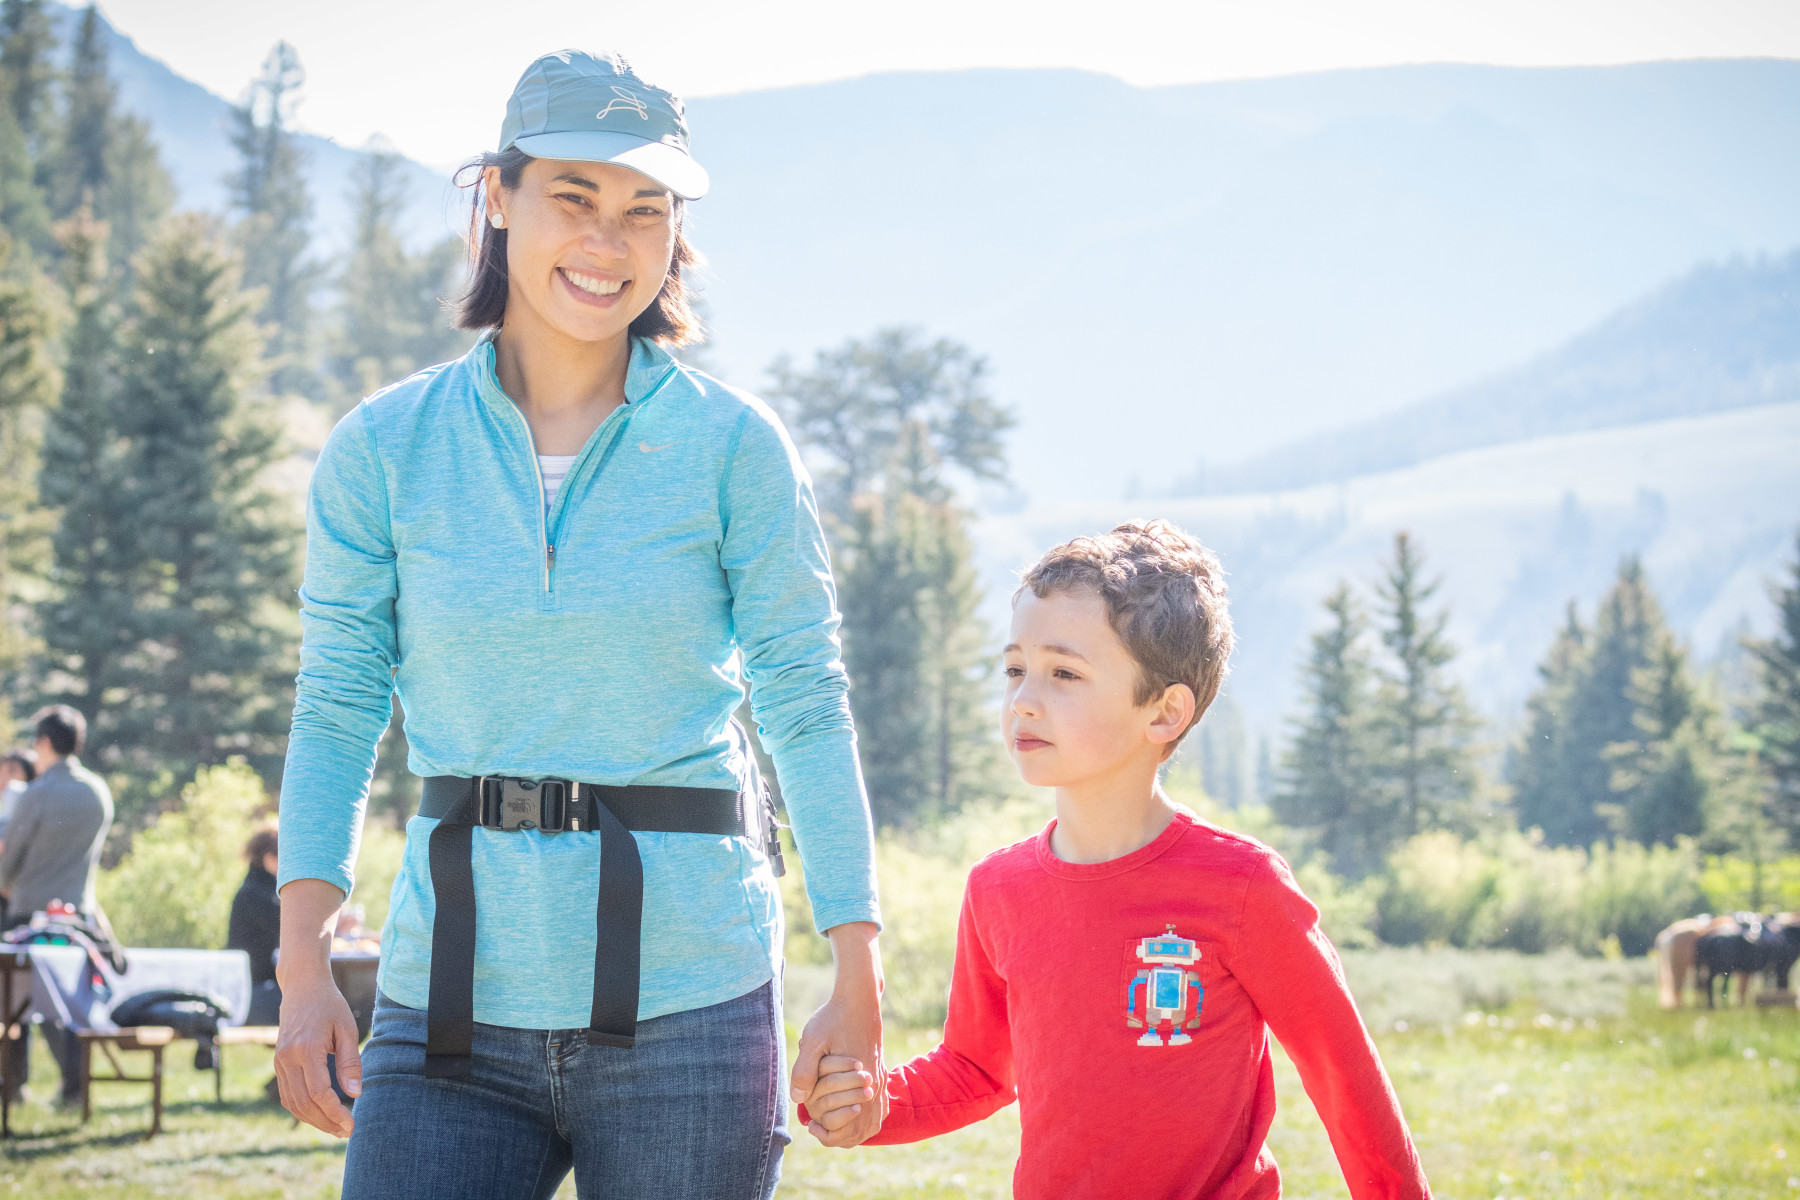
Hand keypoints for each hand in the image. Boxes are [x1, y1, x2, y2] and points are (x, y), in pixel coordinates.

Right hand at [272, 972, 361, 1136]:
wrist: (302, 988)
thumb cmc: (330, 1006)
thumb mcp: (347, 1029)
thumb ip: (350, 1062)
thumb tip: (355, 1093)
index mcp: (306, 1049)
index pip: (319, 1092)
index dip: (335, 1112)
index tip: (351, 1125)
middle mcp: (287, 1059)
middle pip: (304, 1103)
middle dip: (325, 1122)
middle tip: (346, 1132)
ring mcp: (279, 1062)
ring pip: (292, 1103)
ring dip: (313, 1120)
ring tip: (335, 1128)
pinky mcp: (278, 1064)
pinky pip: (287, 1094)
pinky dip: (301, 1109)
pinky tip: (319, 1114)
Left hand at [789, 921, 884, 1147]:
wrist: (859, 998)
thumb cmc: (834, 1017)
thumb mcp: (813, 1040)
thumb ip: (805, 1070)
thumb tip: (797, 1098)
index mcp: (858, 1080)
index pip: (848, 1127)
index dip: (828, 1133)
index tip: (812, 1125)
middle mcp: (874, 1083)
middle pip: (865, 1129)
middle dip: (843, 1137)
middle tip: (819, 1129)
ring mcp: (881, 1078)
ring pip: (875, 1119)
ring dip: (857, 1129)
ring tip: (834, 1127)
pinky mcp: (882, 1071)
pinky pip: (881, 1105)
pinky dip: (870, 1117)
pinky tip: (855, 1114)